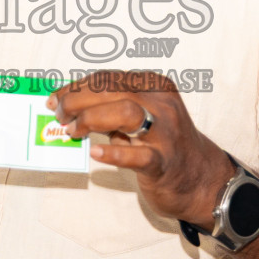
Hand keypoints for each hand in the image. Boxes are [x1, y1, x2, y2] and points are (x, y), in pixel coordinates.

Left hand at [48, 70, 234, 229]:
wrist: (202, 180)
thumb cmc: (164, 145)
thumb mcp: (143, 116)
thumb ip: (113, 107)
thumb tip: (70, 104)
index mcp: (155, 87)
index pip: (108, 78)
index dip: (76, 87)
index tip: (56, 98)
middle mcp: (163, 104)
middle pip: (113, 90)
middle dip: (78, 100)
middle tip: (60, 115)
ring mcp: (166, 133)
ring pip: (126, 112)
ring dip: (92, 119)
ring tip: (73, 131)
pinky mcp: (164, 163)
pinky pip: (138, 156)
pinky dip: (113, 153)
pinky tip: (94, 152)